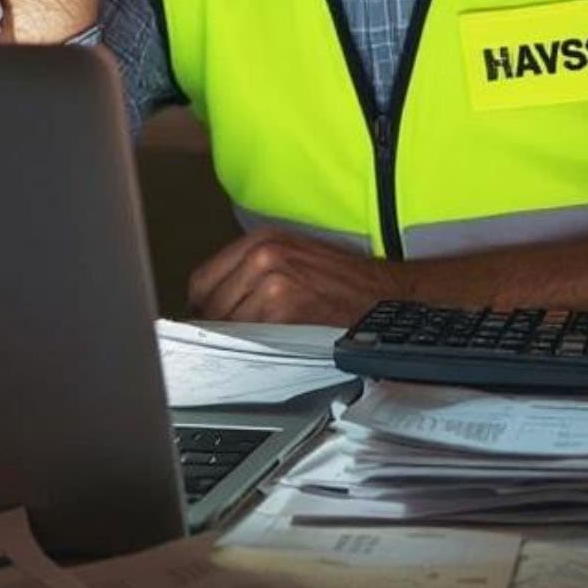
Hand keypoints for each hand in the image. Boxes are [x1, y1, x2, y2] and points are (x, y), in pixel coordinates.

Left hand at [187, 230, 409, 325]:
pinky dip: (255, 346)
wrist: (384, 295)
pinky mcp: (285, 310)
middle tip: (235, 337)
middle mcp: (264, 256)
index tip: (208, 320)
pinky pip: (249, 338)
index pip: (202, 279)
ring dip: (237, 339)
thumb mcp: (293, 257)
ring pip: (226, 324)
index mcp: (264, 240)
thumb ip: (251, 271)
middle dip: (217, 325)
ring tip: (261, 340)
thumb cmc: (343, 281)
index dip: (203, 306)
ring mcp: (273, 282)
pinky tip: (274, 345)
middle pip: (209, 304)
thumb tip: (212, 302)